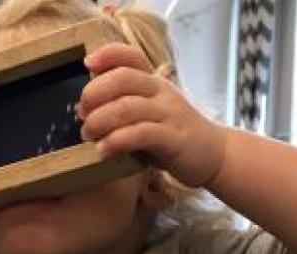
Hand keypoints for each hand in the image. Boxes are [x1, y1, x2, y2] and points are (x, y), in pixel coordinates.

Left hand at [79, 43, 227, 187]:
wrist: (214, 154)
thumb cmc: (173, 134)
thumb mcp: (151, 112)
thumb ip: (123, 105)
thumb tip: (84, 108)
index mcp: (154, 82)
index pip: (131, 56)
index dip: (108, 55)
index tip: (87, 64)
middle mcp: (161, 92)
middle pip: (123, 78)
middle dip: (94, 93)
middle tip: (82, 114)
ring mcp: (169, 113)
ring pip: (127, 107)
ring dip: (100, 121)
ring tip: (88, 135)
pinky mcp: (173, 138)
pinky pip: (140, 134)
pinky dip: (117, 141)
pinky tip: (104, 151)